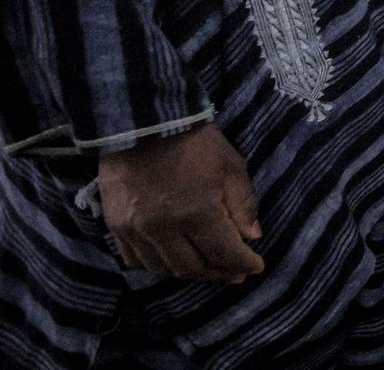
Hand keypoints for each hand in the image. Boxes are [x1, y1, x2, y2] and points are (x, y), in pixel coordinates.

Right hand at [98, 125, 263, 283]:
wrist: (143, 123)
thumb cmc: (194, 141)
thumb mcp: (231, 166)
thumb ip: (242, 204)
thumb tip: (251, 237)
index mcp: (197, 213)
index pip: (224, 253)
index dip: (243, 264)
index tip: (256, 266)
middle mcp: (163, 229)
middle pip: (193, 267)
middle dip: (219, 273)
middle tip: (235, 273)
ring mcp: (135, 231)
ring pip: (164, 268)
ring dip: (189, 272)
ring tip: (207, 268)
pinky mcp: (116, 227)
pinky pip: (136, 260)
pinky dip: (157, 265)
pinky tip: (172, 260)